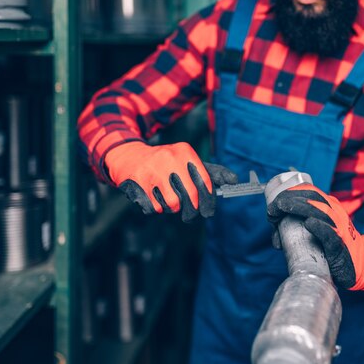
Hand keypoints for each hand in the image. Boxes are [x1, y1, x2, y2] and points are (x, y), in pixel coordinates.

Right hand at [105, 141, 237, 221]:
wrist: (129, 156)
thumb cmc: (166, 163)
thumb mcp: (187, 161)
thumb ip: (210, 172)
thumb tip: (234, 181)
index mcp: (184, 152)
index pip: (204, 181)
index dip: (208, 199)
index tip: (208, 210)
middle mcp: (169, 159)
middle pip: (189, 197)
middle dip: (191, 209)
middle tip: (189, 211)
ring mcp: (152, 171)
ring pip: (172, 205)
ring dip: (171, 207)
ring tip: (166, 196)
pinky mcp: (137, 183)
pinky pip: (154, 208)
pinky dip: (155, 207)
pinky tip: (152, 195)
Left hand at [267, 184, 363, 290]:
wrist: (361, 265)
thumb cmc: (335, 248)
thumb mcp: (318, 232)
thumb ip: (298, 232)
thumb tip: (276, 239)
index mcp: (329, 207)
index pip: (308, 191)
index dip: (289, 193)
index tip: (273, 205)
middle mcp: (335, 213)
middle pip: (311, 197)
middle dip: (289, 199)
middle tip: (272, 209)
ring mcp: (339, 228)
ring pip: (320, 211)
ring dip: (298, 208)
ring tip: (281, 208)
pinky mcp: (340, 246)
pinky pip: (331, 234)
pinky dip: (319, 227)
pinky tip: (309, 223)